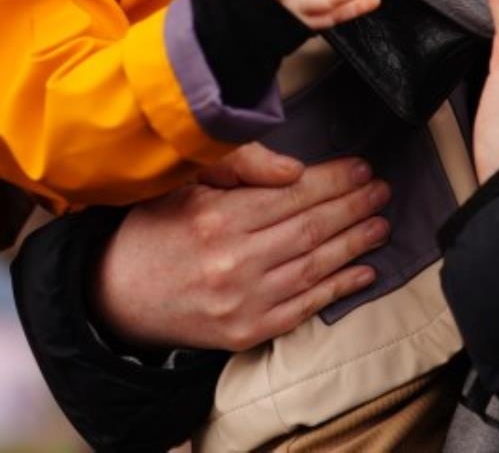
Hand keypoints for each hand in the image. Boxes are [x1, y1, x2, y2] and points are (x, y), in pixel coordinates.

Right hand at [93, 150, 391, 352]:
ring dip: (355, 243)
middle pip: (311, 228)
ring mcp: (243, 302)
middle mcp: (233, 261)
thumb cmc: (151, 232)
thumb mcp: (181, 186)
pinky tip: (364, 270)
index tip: (360, 167)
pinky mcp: (247, 331)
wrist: (117, 297)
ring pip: (315, 266)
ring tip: (381, 222)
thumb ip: (236, 170)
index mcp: (216, 219)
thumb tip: (292, 167)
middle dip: (353, 206)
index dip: (333, 179)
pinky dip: (339, 288)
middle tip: (381, 189)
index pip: (292, 194)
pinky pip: (305, 307)